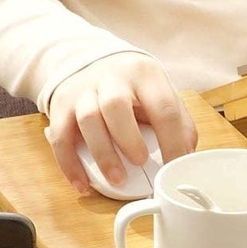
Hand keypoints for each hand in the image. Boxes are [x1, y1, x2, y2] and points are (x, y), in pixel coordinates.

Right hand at [46, 53, 196, 194]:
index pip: (162, 107)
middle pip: (115, 105)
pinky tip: (83, 184)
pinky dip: (70, 164)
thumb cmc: (135, 88)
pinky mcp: (61, 106)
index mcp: (145, 75)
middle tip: (140, 163)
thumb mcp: (161, 94)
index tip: (175, 166)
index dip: (172, 140)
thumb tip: (186, 159)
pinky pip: (60, 136)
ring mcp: (83, 90)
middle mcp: (112, 78)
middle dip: (129, 139)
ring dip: (102, 153)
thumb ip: (178, 124)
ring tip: (116, 178)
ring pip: (88, 119)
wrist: (93, 62)